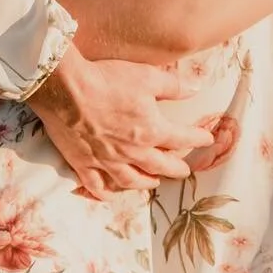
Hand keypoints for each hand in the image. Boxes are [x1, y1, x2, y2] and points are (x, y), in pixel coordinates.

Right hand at [30, 46, 214, 198]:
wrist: (66, 89)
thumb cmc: (108, 79)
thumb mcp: (147, 76)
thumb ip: (174, 87)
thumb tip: (197, 89)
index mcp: (151, 130)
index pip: (181, 138)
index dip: (197, 138)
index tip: (207, 139)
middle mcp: (132, 152)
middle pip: (160, 165)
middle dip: (176, 168)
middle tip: (185, 170)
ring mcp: (107, 161)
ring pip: (132, 180)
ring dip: (146, 183)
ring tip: (154, 183)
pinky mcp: (83, 163)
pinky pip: (97, 186)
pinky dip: (106, 193)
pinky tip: (110, 196)